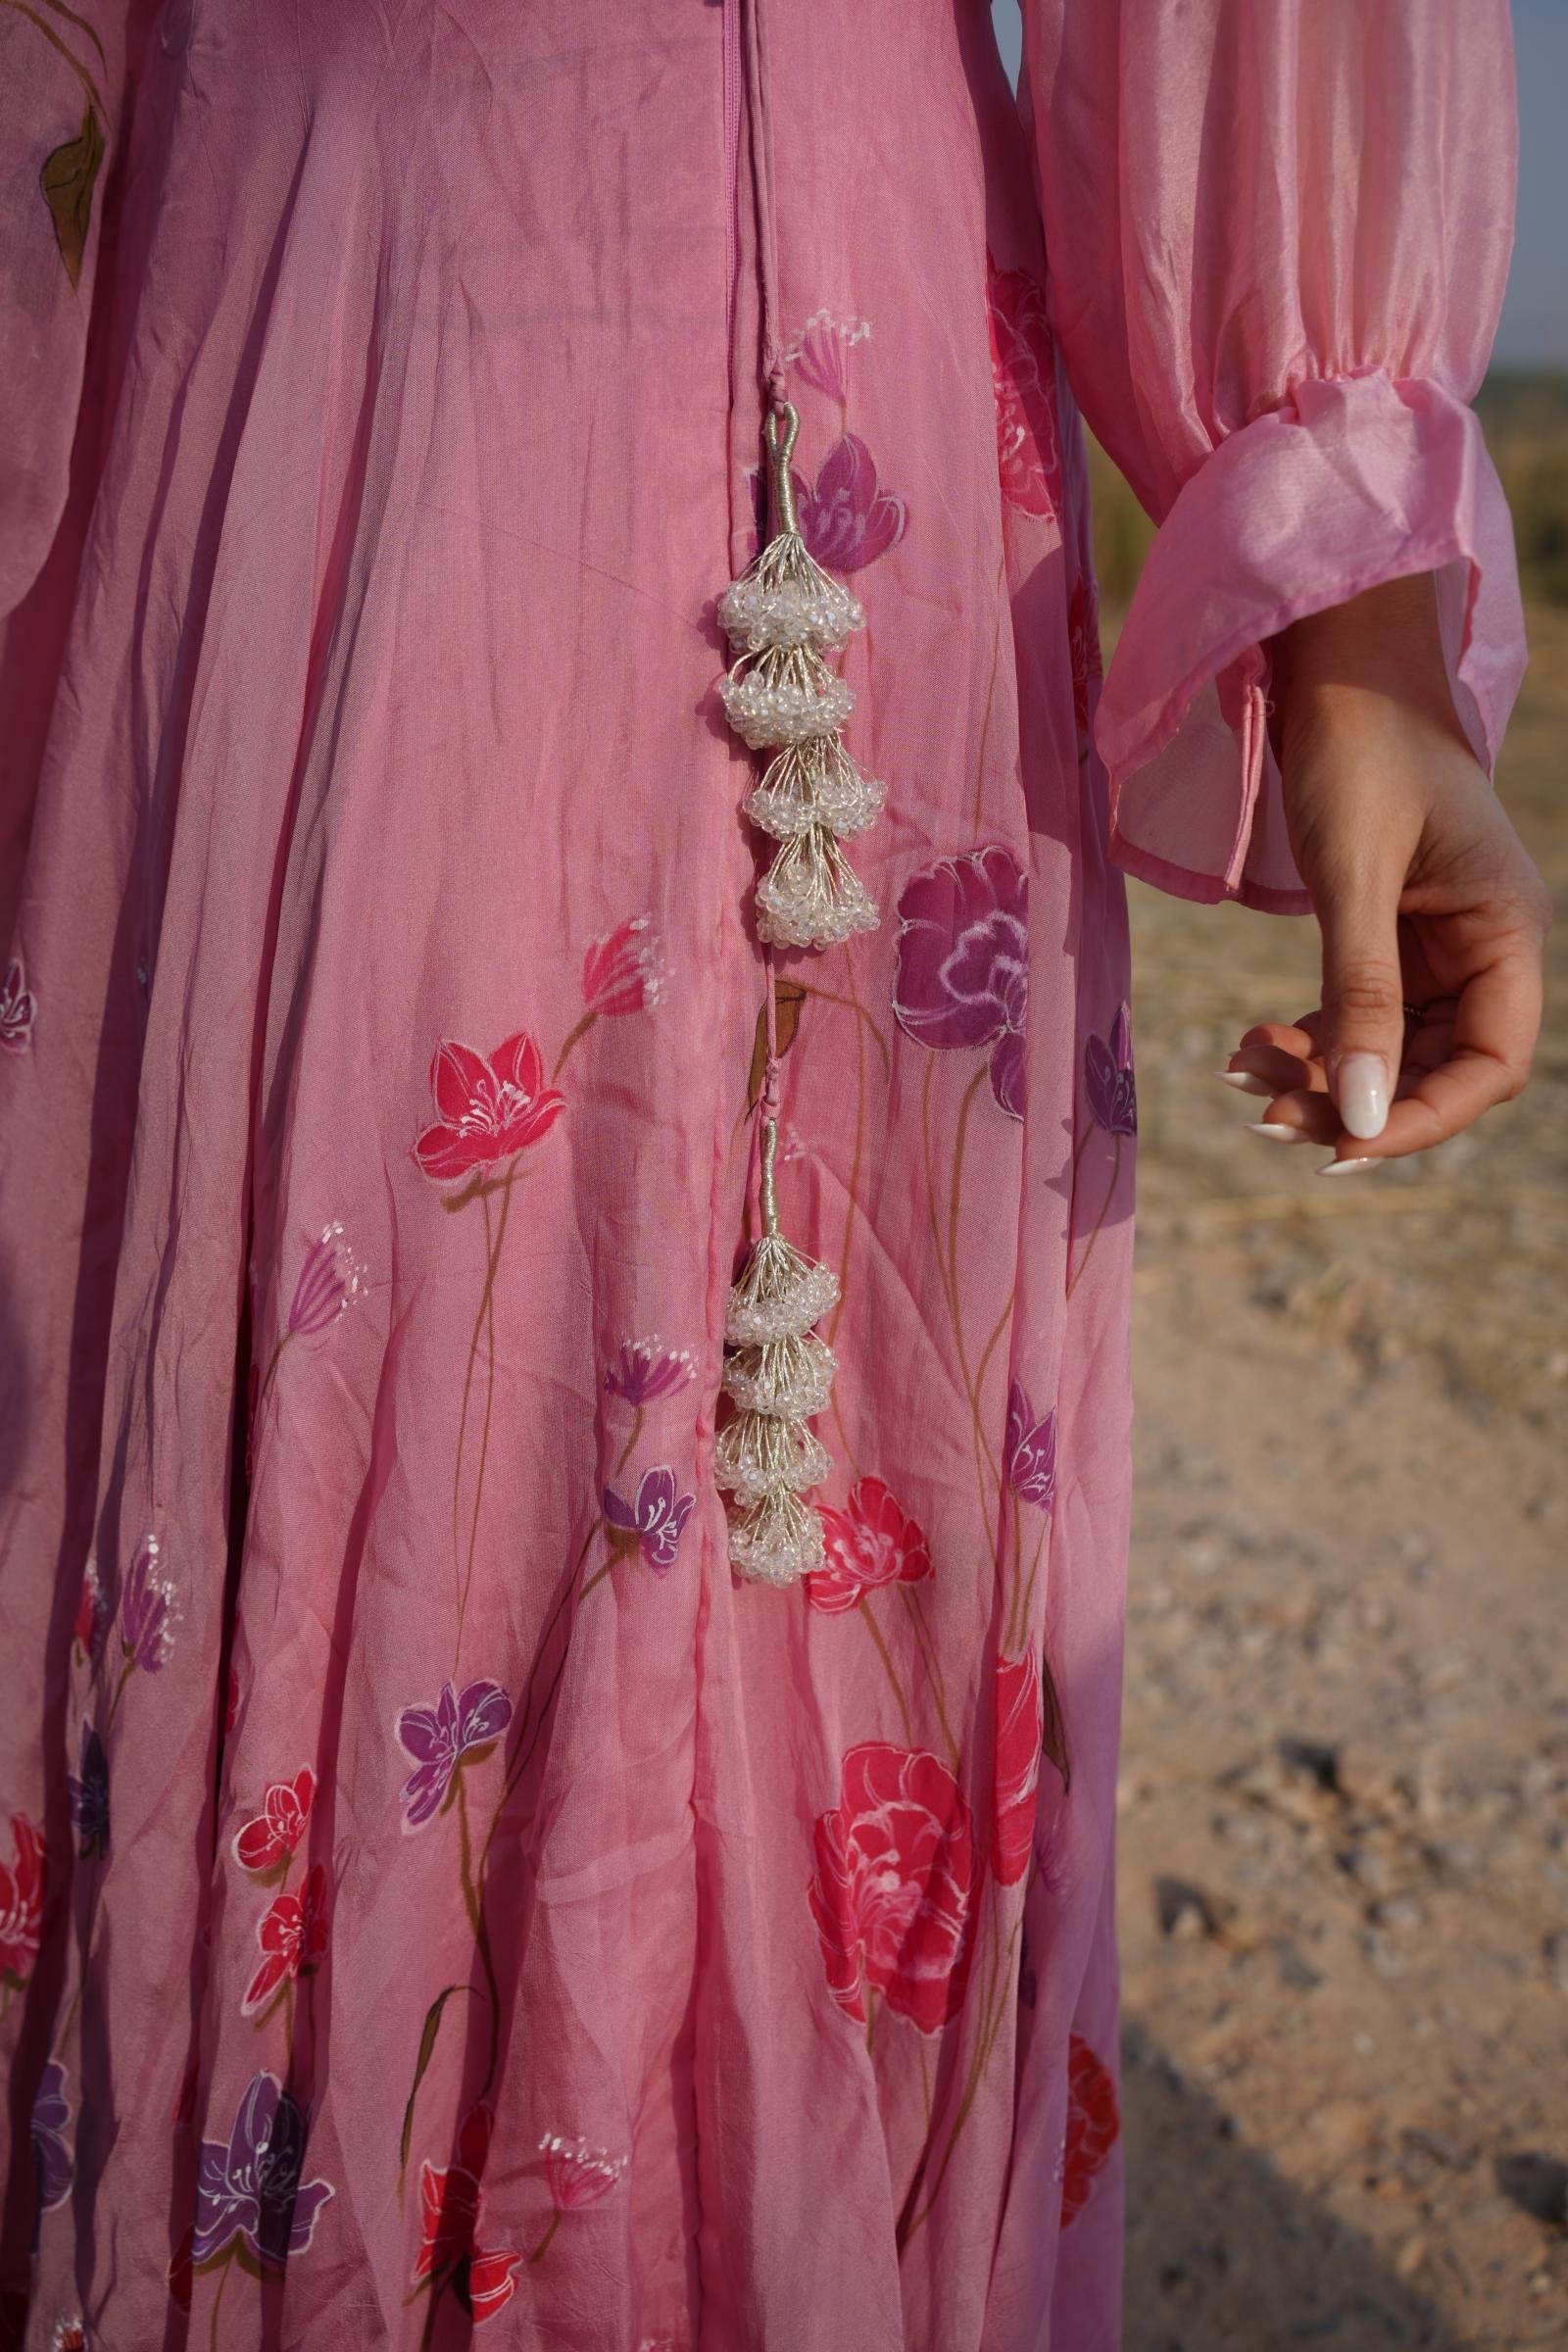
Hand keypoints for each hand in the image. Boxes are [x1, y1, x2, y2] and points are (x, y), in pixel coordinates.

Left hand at [1221, 573, 1551, 1170]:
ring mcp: (1437, 942)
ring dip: (1319, 1072)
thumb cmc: (1356, 747)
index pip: (1489, 1063)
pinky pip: (1356, 1012)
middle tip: (1263, 1116)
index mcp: (1507, 929)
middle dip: (1352, 1098)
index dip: (1421, 1118)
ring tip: (1240, 1074)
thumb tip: (1357, 1112)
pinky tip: (1248, 1046)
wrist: (1333, 661)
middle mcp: (1485, 944)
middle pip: (1434, 1066)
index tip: (1341, 1143)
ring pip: (1386, 1047)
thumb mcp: (1352, 876)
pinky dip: (1307, 1036)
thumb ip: (1358, 995)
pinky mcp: (1389, 933)